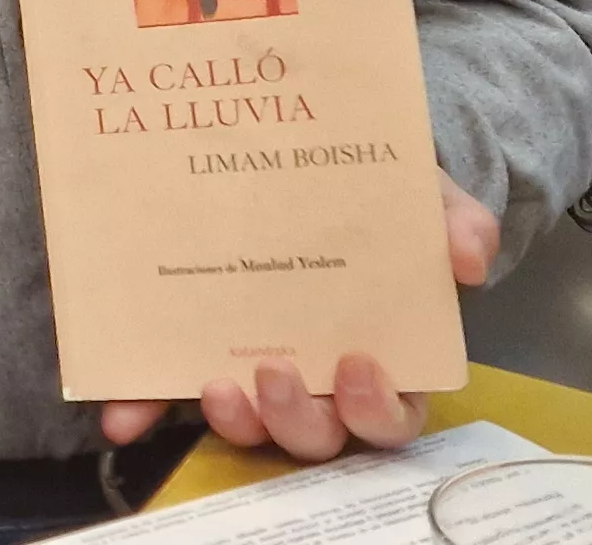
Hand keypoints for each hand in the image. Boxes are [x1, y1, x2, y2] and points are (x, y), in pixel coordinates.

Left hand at [96, 177, 502, 461]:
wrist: (310, 157)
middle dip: (298, 418)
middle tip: (277, 373)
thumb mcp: (420, 198)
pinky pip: (167, 400)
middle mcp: (315, 381)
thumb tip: (469, 256)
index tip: (356, 367)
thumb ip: (451, 220)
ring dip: (234, 423)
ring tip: (216, 386)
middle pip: (318, 434)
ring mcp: (250, 374)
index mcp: (380, 359)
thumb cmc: (375, 199)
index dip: (376, 409)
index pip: (389, 414)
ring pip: (251, 429)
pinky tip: (123, 415)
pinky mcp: (190, 357)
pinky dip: (144, 412)